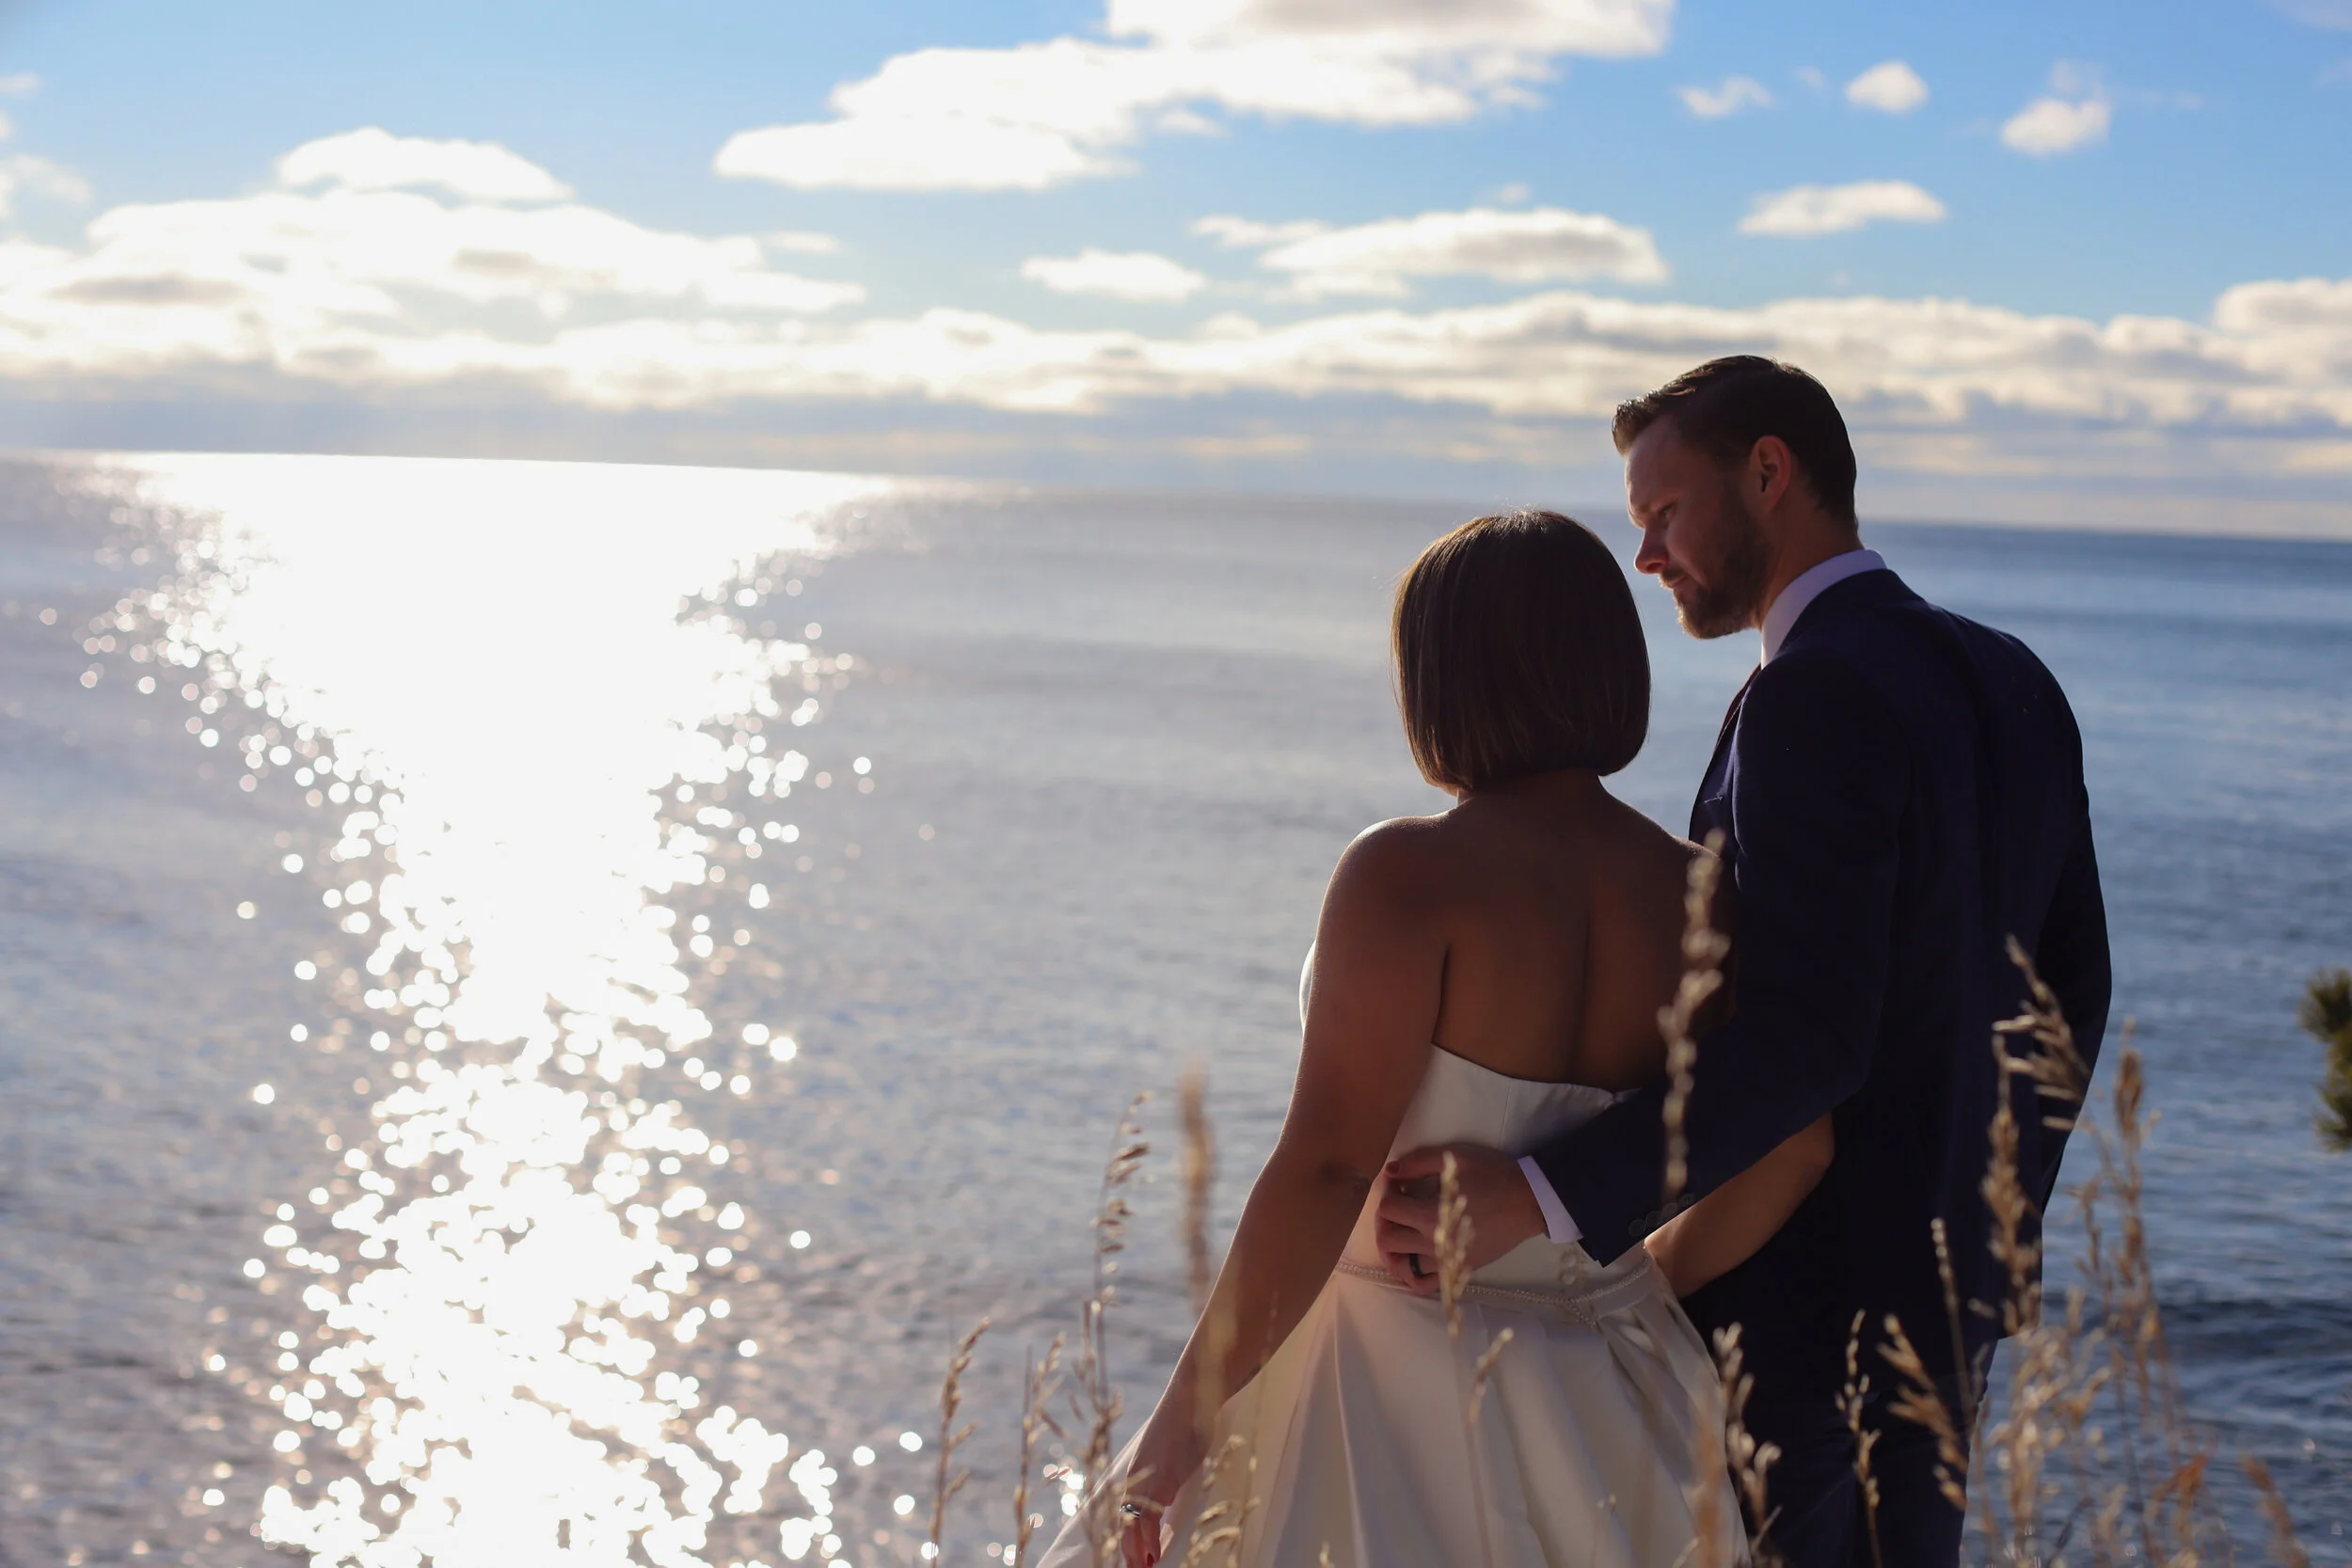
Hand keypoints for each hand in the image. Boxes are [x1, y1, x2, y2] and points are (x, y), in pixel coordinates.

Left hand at [1116, 1399, 1205, 1566]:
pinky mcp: (1160, 1480)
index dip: (1126, 1537)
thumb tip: (1168, 1497)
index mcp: (1136, 1473)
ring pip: (1130, 1524)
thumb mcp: (1173, 1455)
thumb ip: (1167, 1478)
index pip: (1124, 1513)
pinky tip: (1152, 1556)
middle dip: (1125, 1550)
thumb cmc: (1187, 1422)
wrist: (1190, 1397)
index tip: (1131, 1558)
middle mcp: (1134, 1478)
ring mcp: (1145, 1479)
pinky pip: (1148, 1518)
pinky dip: (1149, 1540)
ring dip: (1133, 1552)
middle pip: (1121, 1523)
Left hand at [1373, 1143, 1544, 1296]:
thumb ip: (1417, 1163)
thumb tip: (1390, 1171)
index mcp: (1430, 1216)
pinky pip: (1423, 1284)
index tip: (1399, 1183)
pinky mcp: (1457, 1271)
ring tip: (1401, 1230)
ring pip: (1400, 1265)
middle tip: (1397, 1205)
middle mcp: (1433, 1245)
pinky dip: (1411, 1274)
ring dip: (1392, 1247)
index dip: (1388, 1192)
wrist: (1528, 1201)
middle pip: (1387, 1239)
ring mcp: (1445, 1262)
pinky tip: (1413, 1256)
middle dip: (1385, 1219)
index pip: (1387, 1209)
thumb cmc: (1493, 1175)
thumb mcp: (1455, 1159)